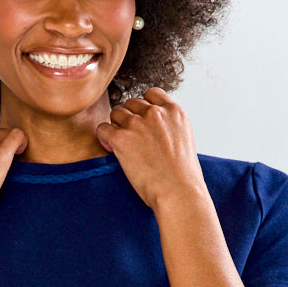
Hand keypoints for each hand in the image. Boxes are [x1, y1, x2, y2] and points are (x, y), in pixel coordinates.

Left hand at [95, 89, 203, 209]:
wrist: (178, 193)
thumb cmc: (183, 176)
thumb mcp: (184, 141)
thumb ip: (168, 127)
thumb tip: (152, 130)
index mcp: (174, 112)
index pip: (151, 93)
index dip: (144, 107)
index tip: (144, 122)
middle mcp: (155, 113)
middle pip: (131, 103)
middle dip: (130, 118)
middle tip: (133, 139)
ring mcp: (137, 124)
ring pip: (116, 113)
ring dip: (117, 127)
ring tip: (124, 146)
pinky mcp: (121, 138)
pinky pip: (103, 129)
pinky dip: (105, 138)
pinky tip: (113, 150)